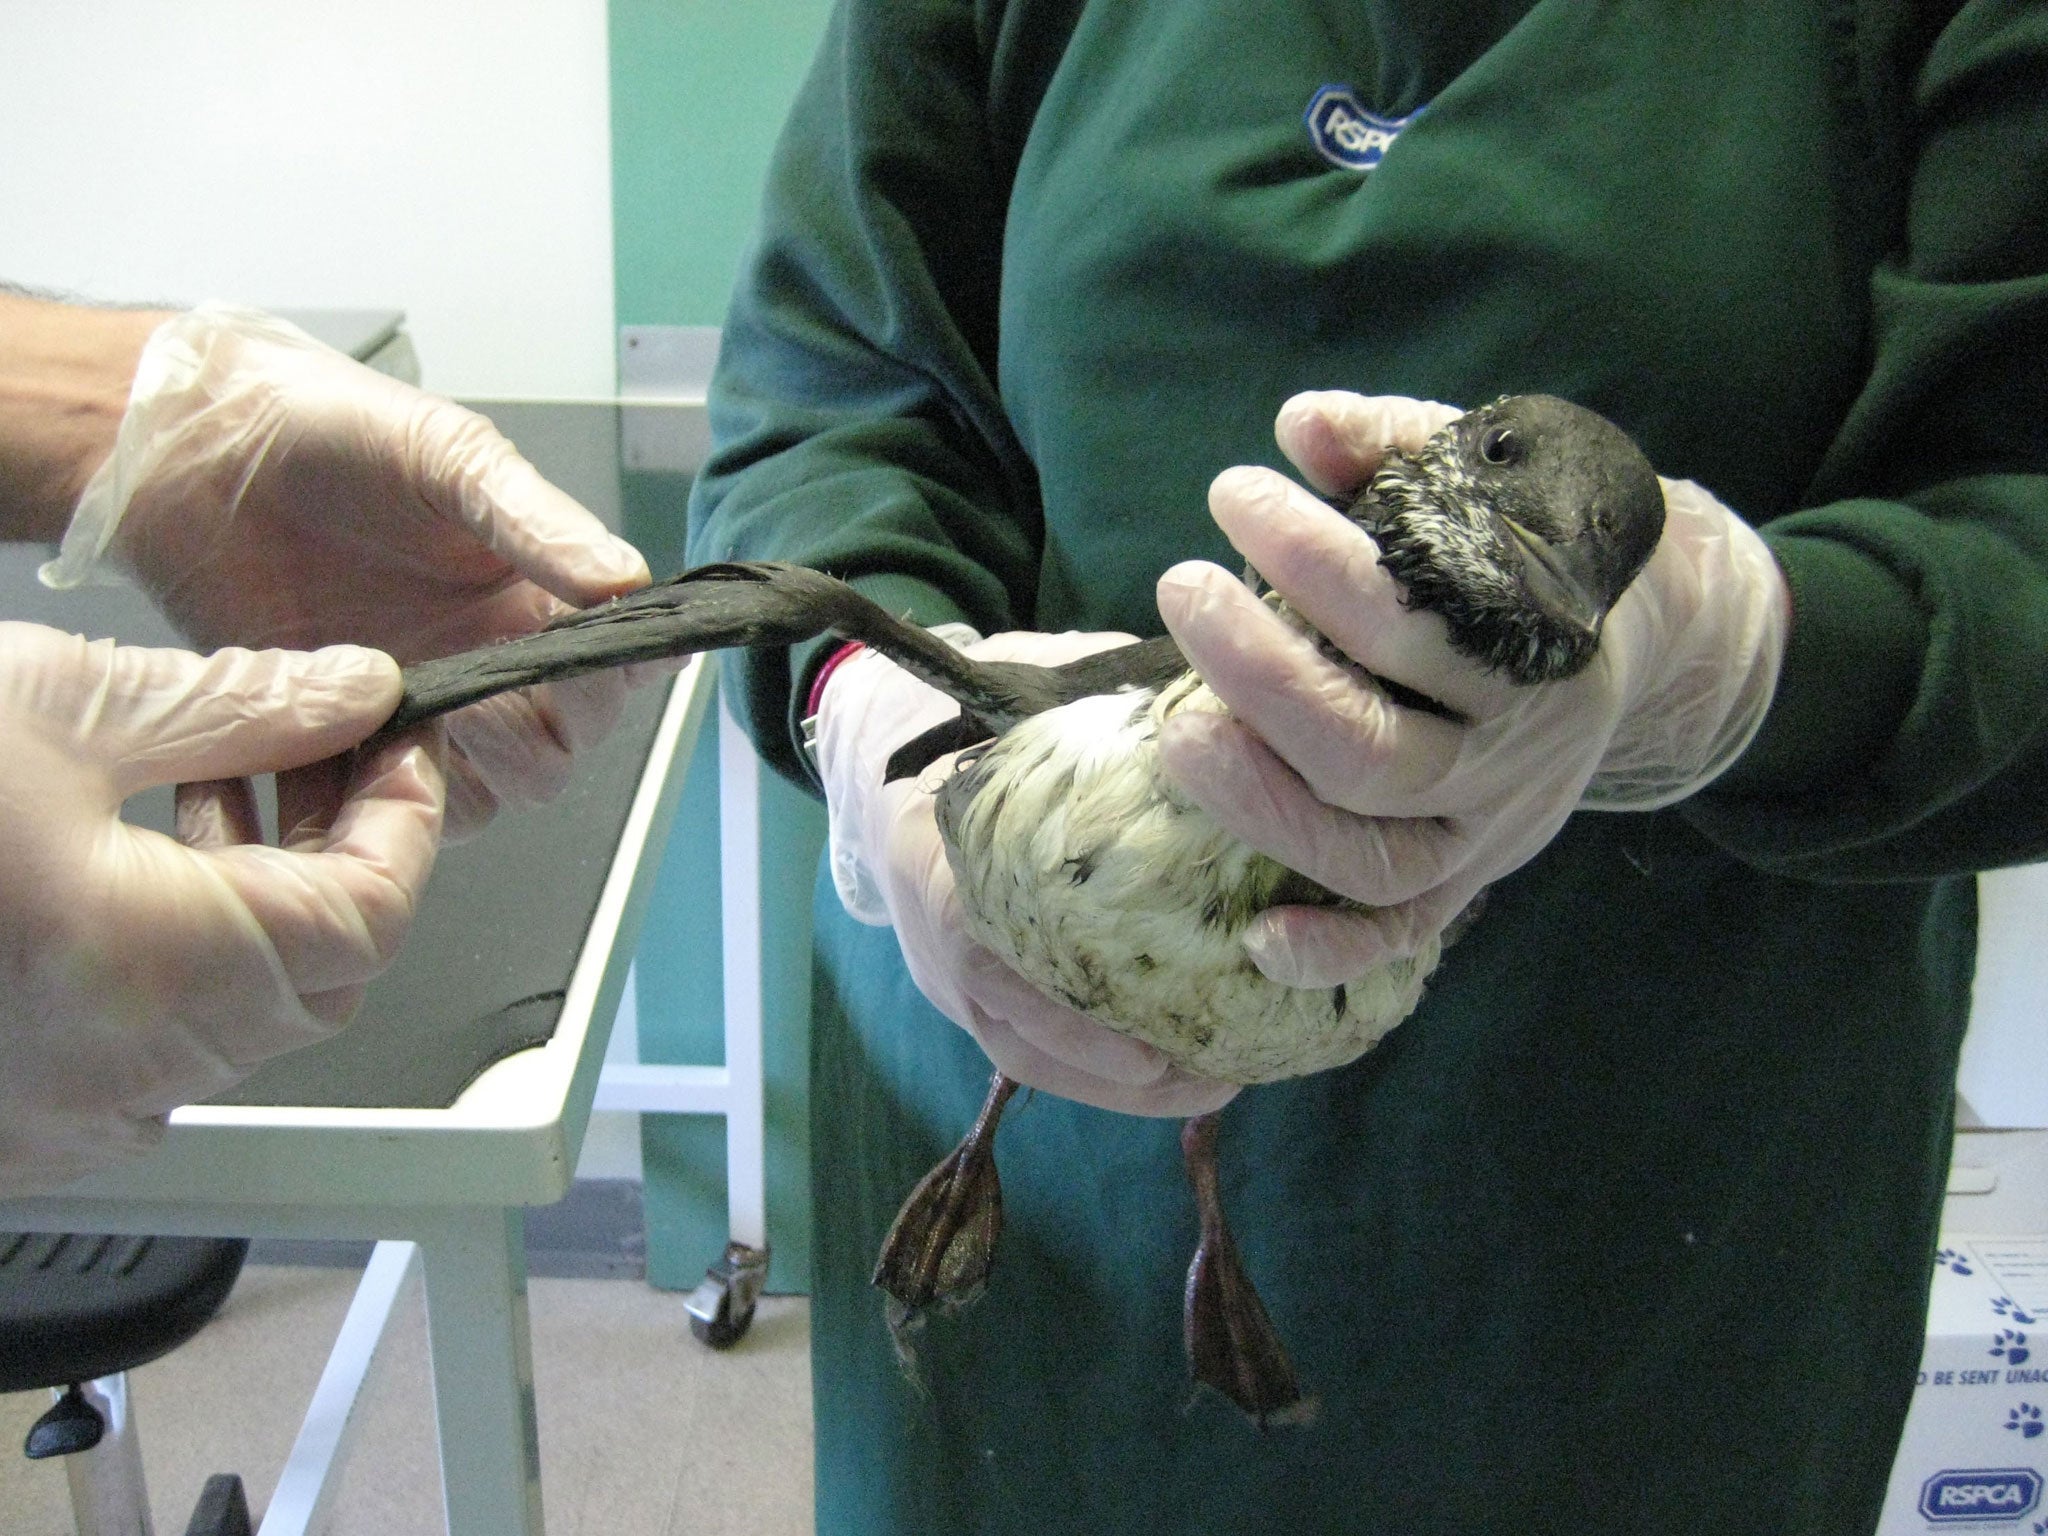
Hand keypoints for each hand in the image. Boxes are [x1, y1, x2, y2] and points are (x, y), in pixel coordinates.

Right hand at [0, 622, 442, 1194]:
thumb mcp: (60, 701)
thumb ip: (238, 704)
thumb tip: (355, 692)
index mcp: (161, 974)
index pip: (373, 915)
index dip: (404, 819)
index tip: (395, 744)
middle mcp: (124, 1073)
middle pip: (315, 974)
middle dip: (332, 856)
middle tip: (308, 752)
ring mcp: (60, 1111)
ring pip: (230, 1014)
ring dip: (249, 901)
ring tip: (201, 780)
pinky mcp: (9, 1114)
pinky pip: (138, 1046)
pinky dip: (167, 954)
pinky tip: (117, 860)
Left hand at [41, 303, 655, 837]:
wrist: (200, 443)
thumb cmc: (332, 429)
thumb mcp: (453, 455)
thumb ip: (540, 521)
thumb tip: (630, 578)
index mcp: (528, 601)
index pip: (609, 674)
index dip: (618, 680)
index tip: (609, 658)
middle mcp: (481, 666)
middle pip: (554, 753)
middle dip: (539, 734)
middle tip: (492, 689)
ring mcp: (408, 709)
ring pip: (478, 794)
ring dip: (461, 773)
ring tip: (416, 719)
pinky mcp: (331, 738)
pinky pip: (377, 806)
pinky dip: (375, 800)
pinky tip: (352, 747)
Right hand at [811, 628, 1239, 1116]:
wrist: (880, 746)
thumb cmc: (973, 711)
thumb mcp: (1030, 695)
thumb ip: (1108, 705)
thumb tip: (1222, 702)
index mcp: (936, 855)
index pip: (984, 947)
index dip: (1061, 1009)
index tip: (1146, 1042)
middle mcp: (934, 932)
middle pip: (1014, 1032)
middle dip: (1115, 1070)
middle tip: (1216, 1072)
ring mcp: (945, 972)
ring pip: (1024, 1055)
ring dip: (1118, 1086)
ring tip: (1214, 1084)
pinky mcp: (971, 989)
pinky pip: (1029, 1049)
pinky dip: (1101, 1070)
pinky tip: (1177, 1067)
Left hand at [1154, 390, 1788, 986]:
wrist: (1642, 636)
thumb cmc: (1528, 547)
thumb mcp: (1489, 479)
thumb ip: (1400, 446)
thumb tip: (1301, 425)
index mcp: (1534, 646)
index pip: (1414, 619)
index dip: (1313, 560)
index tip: (1234, 494)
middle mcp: (1516, 755)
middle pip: (1371, 749)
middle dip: (1260, 675)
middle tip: (1182, 588)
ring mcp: (1489, 831)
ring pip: (1373, 853)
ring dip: (1263, 803)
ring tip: (1174, 729)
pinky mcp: (1466, 881)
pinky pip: (1401, 934)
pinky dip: (1335, 950)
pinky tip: (1256, 940)